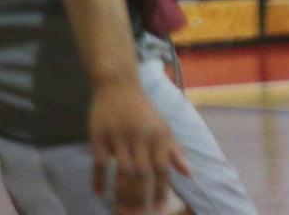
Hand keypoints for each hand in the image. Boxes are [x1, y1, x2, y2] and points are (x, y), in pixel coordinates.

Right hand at [90, 81, 189, 213]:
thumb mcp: (163, 128)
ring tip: (121, 211)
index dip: (161, 189)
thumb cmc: (144, 111)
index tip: (158, 207)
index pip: (162, 168)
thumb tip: (189, 173)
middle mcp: (141, 138)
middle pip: (142, 174)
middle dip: (141, 198)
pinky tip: (99, 193)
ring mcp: (120, 137)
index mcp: (159, 136)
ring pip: (122, 171)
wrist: (119, 86)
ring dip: (121, 193)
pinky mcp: (100, 136)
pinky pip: (99, 162)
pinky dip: (99, 179)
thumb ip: (174, 152)